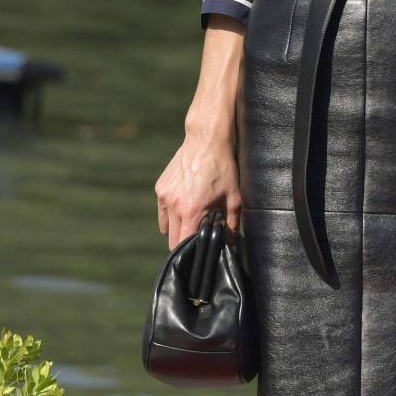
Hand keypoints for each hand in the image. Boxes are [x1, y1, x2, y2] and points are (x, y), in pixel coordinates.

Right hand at [154, 126, 241, 247]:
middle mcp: (174, 205)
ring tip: (192, 222)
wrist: (206, 141)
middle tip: (198, 239)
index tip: (199, 254)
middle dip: (184, 244)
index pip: (184, 244)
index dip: (191, 252)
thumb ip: (231, 225)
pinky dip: (171, 215)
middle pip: (172, 239)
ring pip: (166, 226)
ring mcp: (165, 196)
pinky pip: (163, 211)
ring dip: (177, 229)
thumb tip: (231, 245)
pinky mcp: (160, 188)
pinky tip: (184, 208)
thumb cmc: (223, 169)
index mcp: (192, 211)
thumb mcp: (234, 198)